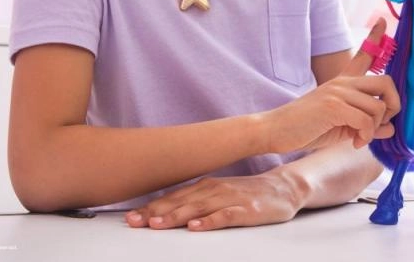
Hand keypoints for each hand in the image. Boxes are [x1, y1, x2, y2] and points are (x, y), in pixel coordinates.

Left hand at [125, 169, 302, 231]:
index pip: (172, 197)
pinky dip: (209, 221)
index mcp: (205, 186)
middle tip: (134, 221)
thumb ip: (195, 199)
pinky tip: (196, 228)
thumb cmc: (248, 192)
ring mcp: (230, 198)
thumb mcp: (218, 192)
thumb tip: (165, 209)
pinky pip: (225, 216)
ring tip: (156, 224)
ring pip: (198, 208)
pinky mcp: (246, 210)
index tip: (130, 217)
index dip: (150, 207)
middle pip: (180, 203)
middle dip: (155, 212)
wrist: (284, 187)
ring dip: (176, 216)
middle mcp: (214, 189)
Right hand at [262, 19, 399, 152]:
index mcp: (343, 82)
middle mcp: (342, 82)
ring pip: (378, 106)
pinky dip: (365, 135)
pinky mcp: (333, 106)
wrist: (276, 130)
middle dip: (394, 105)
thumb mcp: (341, 125)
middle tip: (384, 123)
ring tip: (360, 137)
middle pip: (386, 82)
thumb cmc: (307, 128)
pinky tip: (355, 142)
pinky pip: (365, 120)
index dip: (375, 38)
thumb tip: (391, 129)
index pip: (363, 55)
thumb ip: (365, 124)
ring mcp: (337, 92)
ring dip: (375, 128)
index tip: (383, 20)